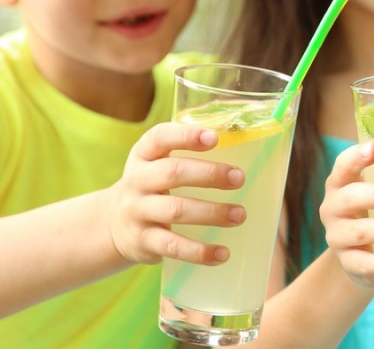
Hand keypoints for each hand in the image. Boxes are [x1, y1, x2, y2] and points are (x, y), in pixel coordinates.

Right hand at [107, 123, 245, 265]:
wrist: (111, 225)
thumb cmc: (152, 186)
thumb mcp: (158, 164)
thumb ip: (188, 154)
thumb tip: (245, 146)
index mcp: (143, 155)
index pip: (160, 138)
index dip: (186, 136)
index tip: (215, 138)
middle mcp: (136, 181)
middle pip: (173, 173)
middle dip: (209, 175)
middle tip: (240, 178)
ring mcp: (137, 212)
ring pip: (176, 210)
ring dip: (212, 213)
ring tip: (239, 215)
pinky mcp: (142, 241)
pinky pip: (172, 246)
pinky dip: (199, 252)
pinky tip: (222, 254)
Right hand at [319, 142, 373, 287]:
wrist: (355, 253)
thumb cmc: (369, 210)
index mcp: (340, 184)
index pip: (343, 166)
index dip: (356, 157)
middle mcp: (333, 208)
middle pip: (350, 198)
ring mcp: (337, 236)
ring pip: (359, 232)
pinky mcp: (347, 262)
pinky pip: (365, 264)